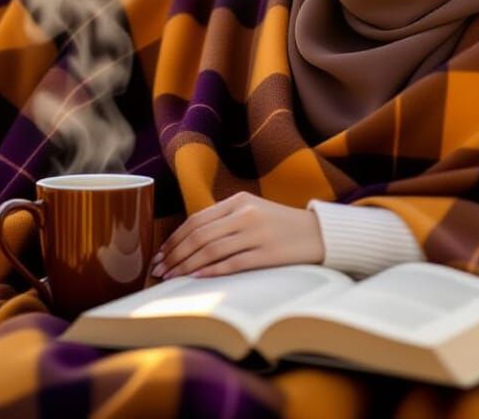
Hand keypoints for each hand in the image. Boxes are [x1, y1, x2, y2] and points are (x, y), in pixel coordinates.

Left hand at [150, 192, 324, 278]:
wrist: (319, 233)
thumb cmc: (280, 225)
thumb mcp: (252, 211)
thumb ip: (224, 220)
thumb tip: (188, 240)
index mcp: (239, 201)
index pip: (196, 220)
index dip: (174, 238)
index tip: (160, 254)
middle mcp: (246, 214)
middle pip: (199, 235)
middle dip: (175, 254)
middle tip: (159, 269)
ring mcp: (257, 233)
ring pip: (211, 250)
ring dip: (187, 265)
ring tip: (172, 277)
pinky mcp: (268, 253)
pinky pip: (233, 263)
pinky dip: (212, 271)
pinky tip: (197, 278)